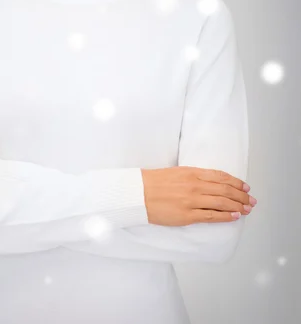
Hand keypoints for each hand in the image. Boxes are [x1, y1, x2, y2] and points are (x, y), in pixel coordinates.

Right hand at [141, 166, 257, 226]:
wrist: (138, 193)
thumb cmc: (154, 182)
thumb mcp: (176, 172)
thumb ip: (194, 176)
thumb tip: (211, 183)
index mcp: (191, 172)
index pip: (220, 176)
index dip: (236, 182)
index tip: (245, 187)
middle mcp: (194, 185)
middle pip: (225, 190)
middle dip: (241, 196)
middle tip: (251, 200)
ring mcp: (191, 201)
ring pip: (221, 203)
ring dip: (237, 206)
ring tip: (246, 209)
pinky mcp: (187, 216)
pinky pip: (211, 216)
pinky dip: (225, 216)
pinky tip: (234, 217)